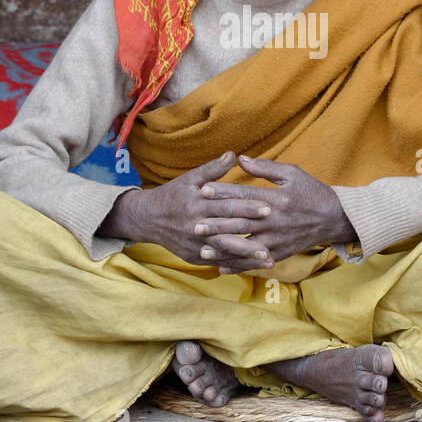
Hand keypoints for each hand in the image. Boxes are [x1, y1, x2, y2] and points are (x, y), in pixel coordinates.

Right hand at [98, 151, 275, 272]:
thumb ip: (212, 169)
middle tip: (275, 231)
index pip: (226, 206)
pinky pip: (217, 262)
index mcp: (196, 204)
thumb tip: (233, 155)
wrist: (147, 219)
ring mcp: (194, 244)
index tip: (268, 207)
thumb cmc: (172, 195)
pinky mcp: (193, 257)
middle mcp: (195, 226)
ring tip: (268, 257)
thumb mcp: (189, 179)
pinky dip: (235, 264)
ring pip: (224, 250)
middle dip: (252, 230)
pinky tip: (252, 266)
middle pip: (228, 229)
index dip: (248, 207)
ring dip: (247, 255)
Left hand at [195, 154, 355, 271]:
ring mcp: (276, 239)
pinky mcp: (279, 253)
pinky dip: (238, 265)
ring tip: (202, 249)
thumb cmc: (312, 191)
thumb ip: (265, 168)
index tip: (202, 189)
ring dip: (223, 248)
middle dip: (216, 224)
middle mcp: (273, 221)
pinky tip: (221, 267)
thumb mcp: (292, 173)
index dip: (223, 192)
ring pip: (245, 245)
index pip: (244, 195)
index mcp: (275, 199)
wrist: (334, 218)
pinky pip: (255, 261)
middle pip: (240, 222)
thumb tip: (239, 160)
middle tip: (194, 224)